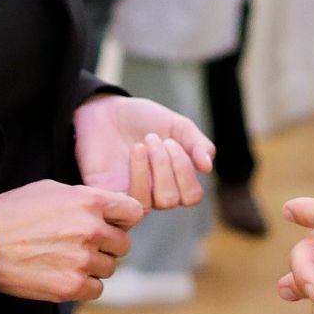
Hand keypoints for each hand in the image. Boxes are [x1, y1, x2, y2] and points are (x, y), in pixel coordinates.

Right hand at [0, 179, 142, 301]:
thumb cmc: (14, 212)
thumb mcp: (52, 189)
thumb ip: (87, 198)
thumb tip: (111, 208)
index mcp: (88, 200)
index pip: (133, 211)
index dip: (123, 218)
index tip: (113, 223)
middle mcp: (90, 229)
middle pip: (123, 243)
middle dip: (108, 244)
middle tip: (85, 244)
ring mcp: (82, 259)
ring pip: (110, 267)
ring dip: (95, 265)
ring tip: (69, 258)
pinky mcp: (70, 286)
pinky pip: (96, 289)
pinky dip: (85, 284)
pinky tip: (66, 274)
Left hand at [75, 94, 212, 209]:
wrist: (105, 110)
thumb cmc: (142, 119)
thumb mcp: (176, 125)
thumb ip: (197, 144)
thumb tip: (208, 168)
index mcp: (174, 180)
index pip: (192, 196)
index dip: (185, 170)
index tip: (172, 141)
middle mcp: (155, 193)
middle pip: (172, 200)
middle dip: (167, 166)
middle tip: (153, 138)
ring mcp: (132, 196)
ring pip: (151, 203)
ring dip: (152, 169)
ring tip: (141, 143)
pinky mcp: (109, 195)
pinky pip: (127, 202)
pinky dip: (136, 174)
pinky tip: (134, 151)